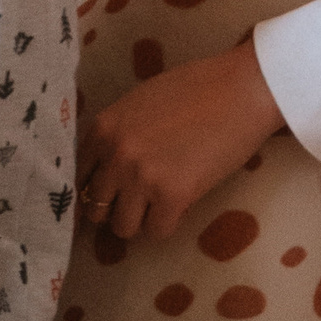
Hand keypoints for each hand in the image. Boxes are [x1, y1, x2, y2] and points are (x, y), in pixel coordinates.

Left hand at [77, 42, 284, 241]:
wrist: (242, 89)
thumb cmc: (197, 88)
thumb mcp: (140, 103)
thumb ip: (117, 134)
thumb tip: (104, 172)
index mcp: (103, 128)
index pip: (77, 179)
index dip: (95, 191)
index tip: (109, 197)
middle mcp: (115, 154)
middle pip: (96, 209)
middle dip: (117, 208)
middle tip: (140, 200)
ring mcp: (142, 176)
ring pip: (122, 227)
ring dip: (141, 220)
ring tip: (162, 202)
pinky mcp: (173, 195)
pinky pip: (156, 232)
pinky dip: (168, 224)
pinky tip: (182, 202)